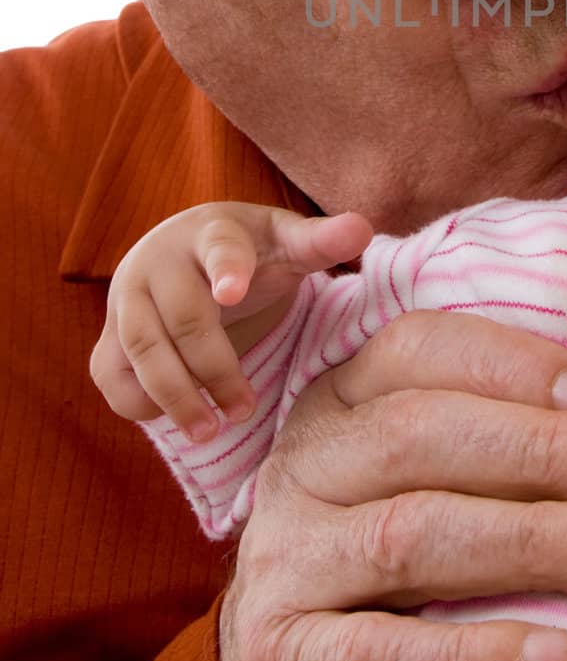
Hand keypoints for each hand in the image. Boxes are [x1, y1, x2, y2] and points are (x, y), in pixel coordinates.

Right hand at [90, 202, 372, 439]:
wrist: (186, 251)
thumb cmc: (251, 251)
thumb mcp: (286, 241)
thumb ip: (321, 241)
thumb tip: (363, 229)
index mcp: (212, 231)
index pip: (221, 247)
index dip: (228, 268)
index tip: (233, 293)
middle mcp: (161, 260)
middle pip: (182, 317)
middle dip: (214, 367)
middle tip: (244, 409)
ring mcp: (128, 296)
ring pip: (140, 349)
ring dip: (174, 395)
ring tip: (209, 431)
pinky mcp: (110, 332)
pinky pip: (110, 373)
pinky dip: (138, 402)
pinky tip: (176, 419)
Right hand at [219, 310, 566, 660]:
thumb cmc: (397, 569)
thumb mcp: (438, 484)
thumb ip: (512, 446)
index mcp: (342, 402)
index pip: (420, 349)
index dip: (518, 365)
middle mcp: (306, 467)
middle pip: (422, 434)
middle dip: (549, 449)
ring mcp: (285, 563)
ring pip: (412, 534)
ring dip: (536, 539)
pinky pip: (382, 655)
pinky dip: (475, 657)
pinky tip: (559, 660)